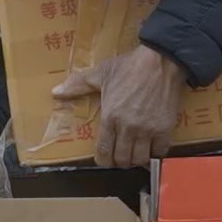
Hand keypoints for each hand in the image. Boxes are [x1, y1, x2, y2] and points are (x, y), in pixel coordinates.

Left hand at [53, 44, 184, 167]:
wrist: (160, 60)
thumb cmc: (129, 66)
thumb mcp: (100, 73)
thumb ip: (77, 85)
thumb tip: (55, 92)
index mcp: (110, 116)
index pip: (104, 151)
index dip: (103, 159)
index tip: (104, 157)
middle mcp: (128, 127)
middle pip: (122, 160)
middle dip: (119, 161)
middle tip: (119, 155)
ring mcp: (148, 130)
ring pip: (140, 159)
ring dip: (136, 159)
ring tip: (135, 152)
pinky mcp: (166, 128)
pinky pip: (160, 152)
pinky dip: (156, 152)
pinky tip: (152, 146)